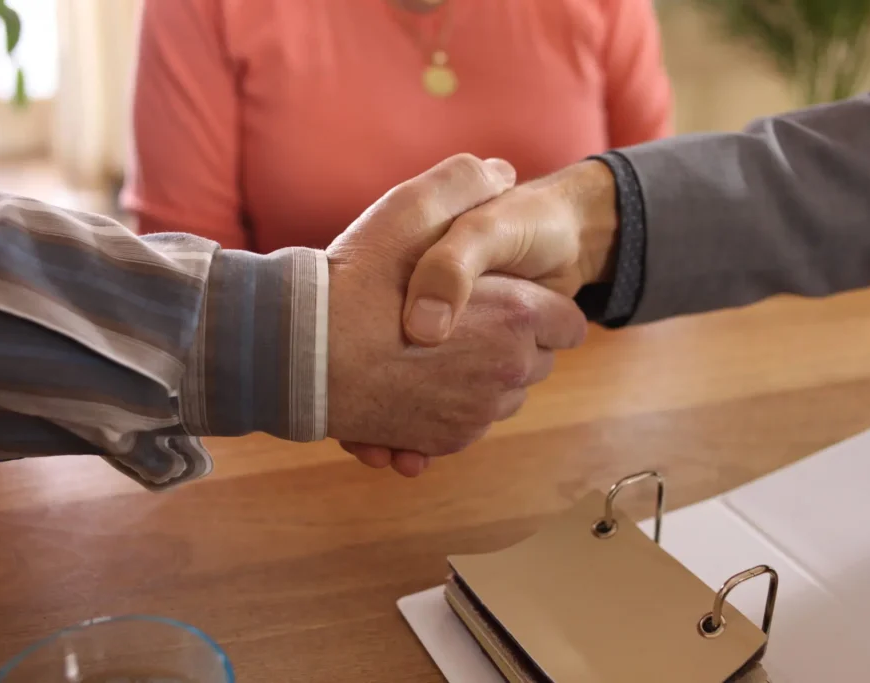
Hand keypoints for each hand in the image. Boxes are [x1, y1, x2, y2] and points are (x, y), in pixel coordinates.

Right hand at [326, 155, 587, 475]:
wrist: (299, 354)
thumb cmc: (356, 280)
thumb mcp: (410, 208)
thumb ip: (464, 183)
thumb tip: (502, 173)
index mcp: (518, 316)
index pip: (569, 324)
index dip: (540, 307)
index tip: (508, 299)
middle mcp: (508, 372)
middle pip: (537, 362)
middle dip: (513, 343)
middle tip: (464, 321)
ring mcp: (478, 414)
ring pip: (503, 396)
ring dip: (482, 376)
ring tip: (434, 350)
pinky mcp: (446, 442)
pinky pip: (469, 425)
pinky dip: (452, 407)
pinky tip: (417, 381)